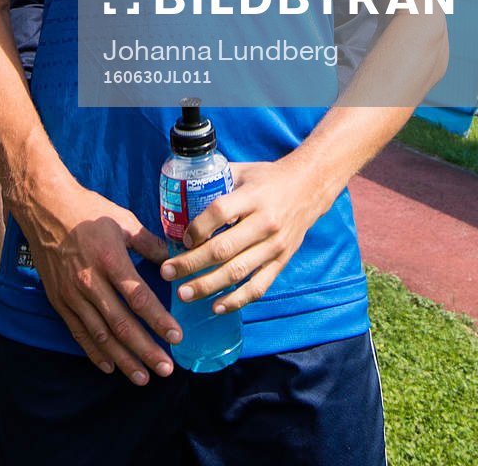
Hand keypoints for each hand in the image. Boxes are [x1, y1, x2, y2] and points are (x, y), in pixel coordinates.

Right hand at [11, 173, 175, 383]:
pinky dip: (94, 351)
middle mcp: (89, 281)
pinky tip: (109, 366)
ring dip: (123, 358)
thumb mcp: (123, 220)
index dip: (158, 320)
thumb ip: (149, 243)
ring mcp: (71, 294)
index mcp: (110, 260)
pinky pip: (78, 332)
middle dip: (146, 349)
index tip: (177, 337)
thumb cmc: (87, 211)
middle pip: (121, 324)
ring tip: (142, 377)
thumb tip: (173, 262)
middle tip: (166, 368)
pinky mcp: (58, 300)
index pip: (138, 298)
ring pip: (100, 334)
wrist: (44, 207)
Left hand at [160, 157, 335, 312]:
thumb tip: (179, 190)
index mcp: (252, 197)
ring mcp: (275, 246)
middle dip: (191, 263)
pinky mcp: (282, 262)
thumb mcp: (242, 171)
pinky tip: (216, 307)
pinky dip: (237, 300)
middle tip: (166, 272)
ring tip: (183, 294)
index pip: (220, 212)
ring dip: (207, 285)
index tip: (182, 239)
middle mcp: (265, 223)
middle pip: (223, 248)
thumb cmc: (269, 178)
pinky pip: (258, 286)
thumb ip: (215, 180)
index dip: (197, 228)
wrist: (310, 187)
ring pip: (238, 271)